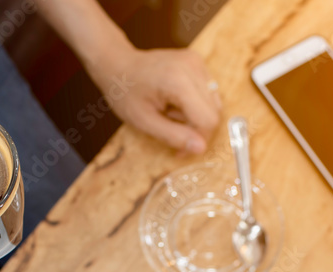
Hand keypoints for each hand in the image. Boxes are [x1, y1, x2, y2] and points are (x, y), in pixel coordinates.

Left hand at [89, 46, 221, 154]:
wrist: (118, 64)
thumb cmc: (125, 93)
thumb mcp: (144, 122)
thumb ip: (174, 136)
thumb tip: (201, 149)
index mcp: (178, 81)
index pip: (209, 119)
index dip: (198, 138)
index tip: (180, 147)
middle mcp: (193, 67)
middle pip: (214, 112)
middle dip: (196, 128)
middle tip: (171, 129)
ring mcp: (197, 62)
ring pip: (214, 104)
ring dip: (196, 116)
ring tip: (171, 113)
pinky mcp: (198, 62)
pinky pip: (209, 93)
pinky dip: (196, 104)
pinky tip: (176, 102)